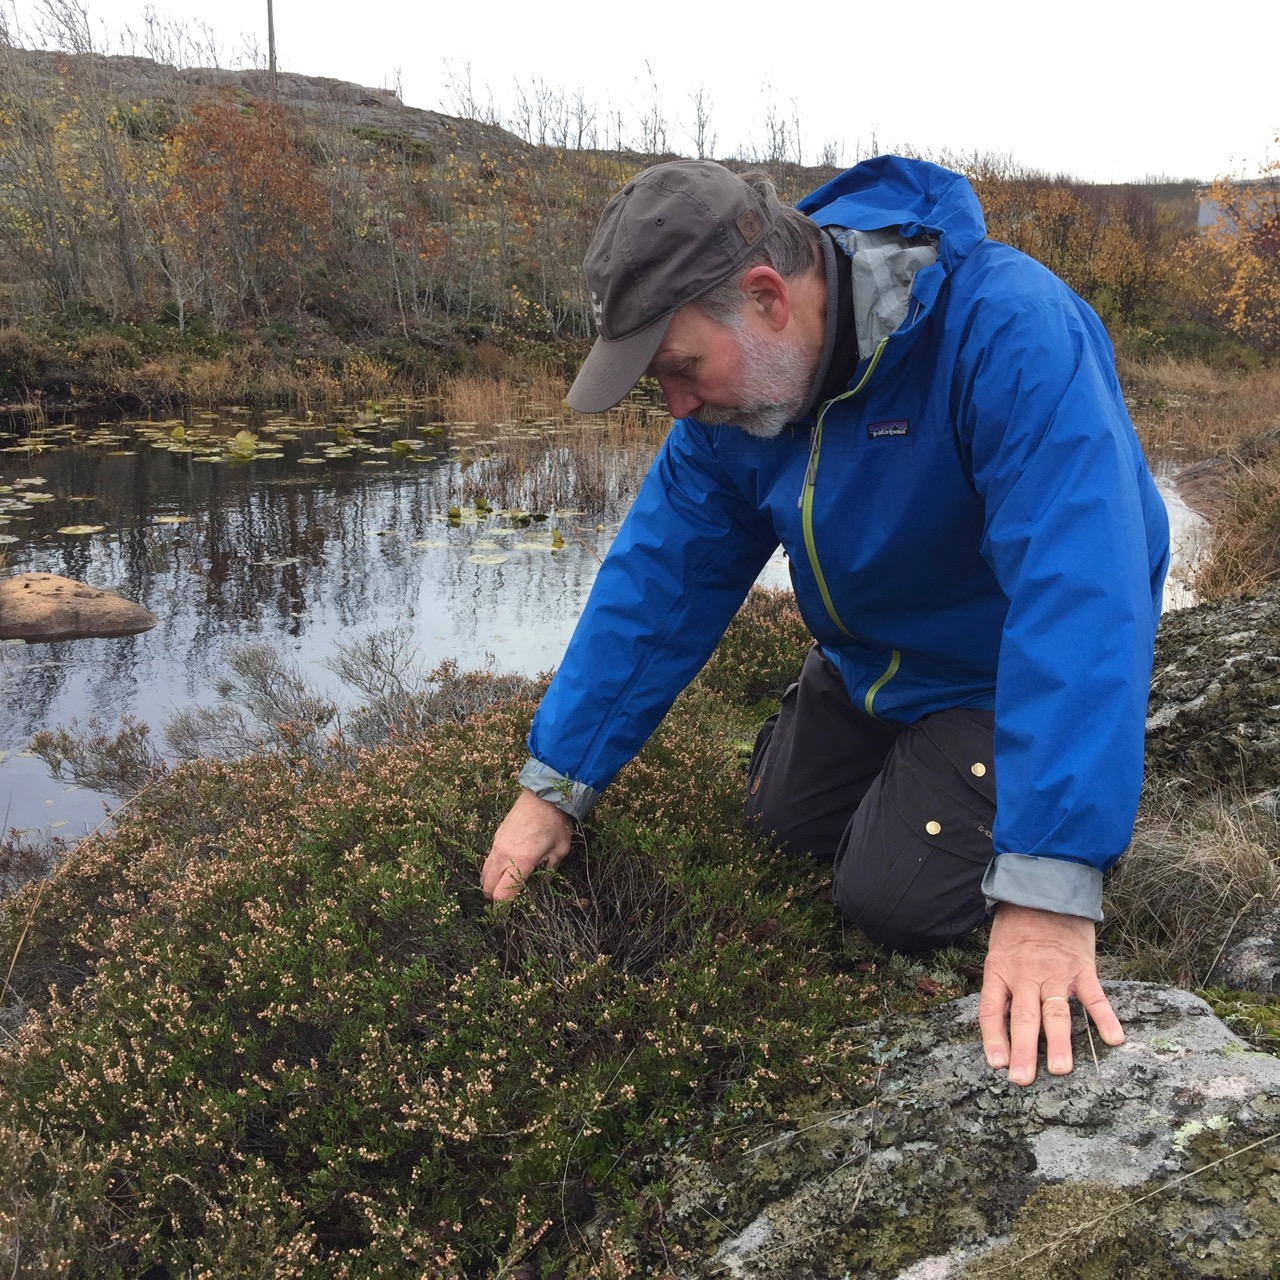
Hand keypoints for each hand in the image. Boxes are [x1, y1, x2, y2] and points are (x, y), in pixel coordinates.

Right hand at [480, 788, 572, 901]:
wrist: (543, 794)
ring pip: (484, 875)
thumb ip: (549, 873)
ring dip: (491, 885)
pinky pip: (486, 861)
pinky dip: (491, 871)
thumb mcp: (560, 851)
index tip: (507, 918)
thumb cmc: (556, 823)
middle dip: (495, 900)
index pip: (503, 895)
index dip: (503, 910)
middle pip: (488, 888)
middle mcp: (503, 855)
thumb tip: (540, 888)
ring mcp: (496, 846)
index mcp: (521, 862)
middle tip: (507, 904)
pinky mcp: (495, 838)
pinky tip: (504, 871)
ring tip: (504, 889)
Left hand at [977, 903, 1124, 1085]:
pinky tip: (1114, 1039)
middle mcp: (1025, 974)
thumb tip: (1000, 1023)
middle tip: (1023, 1079)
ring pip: (1055, 1011)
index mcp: (1000, 970)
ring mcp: (1055, 972)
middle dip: (1023, 1050)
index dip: (993, 1038)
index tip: (997, 1064)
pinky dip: (1104, 1018)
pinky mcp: (1082, 968)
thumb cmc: (1017, 925)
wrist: (1044, 890)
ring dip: (1058, 1042)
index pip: (992, 1010)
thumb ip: (1002, 984)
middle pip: (1023, 1017)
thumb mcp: (998, 951)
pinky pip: (1094, 997)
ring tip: (1060, 1069)